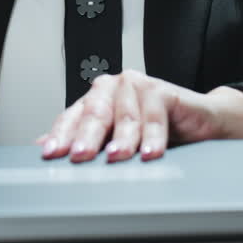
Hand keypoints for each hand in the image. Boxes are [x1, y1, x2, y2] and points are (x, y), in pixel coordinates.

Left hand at [38, 70, 226, 162]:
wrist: (198, 122)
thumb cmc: (155, 130)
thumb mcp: (116, 139)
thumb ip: (85, 141)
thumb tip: (44, 148)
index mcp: (95, 98)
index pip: (72, 117)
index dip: (61, 136)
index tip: (51, 154)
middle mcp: (113, 88)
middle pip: (95, 114)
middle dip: (86, 136)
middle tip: (79, 155)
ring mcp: (137, 86)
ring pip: (125, 116)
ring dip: (122, 139)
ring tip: (116, 157)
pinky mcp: (162, 90)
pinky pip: (155, 115)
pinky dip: (153, 136)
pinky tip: (150, 152)